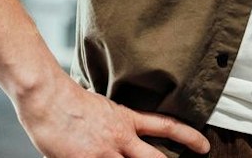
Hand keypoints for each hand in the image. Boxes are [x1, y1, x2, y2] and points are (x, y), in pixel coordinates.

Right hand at [14, 78, 208, 157]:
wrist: (47, 98)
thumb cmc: (67, 101)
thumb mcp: (101, 107)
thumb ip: (114, 122)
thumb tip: (121, 134)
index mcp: (126, 120)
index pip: (166, 126)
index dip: (189, 137)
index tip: (204, 146)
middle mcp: (120, 137)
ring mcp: (105, 152)